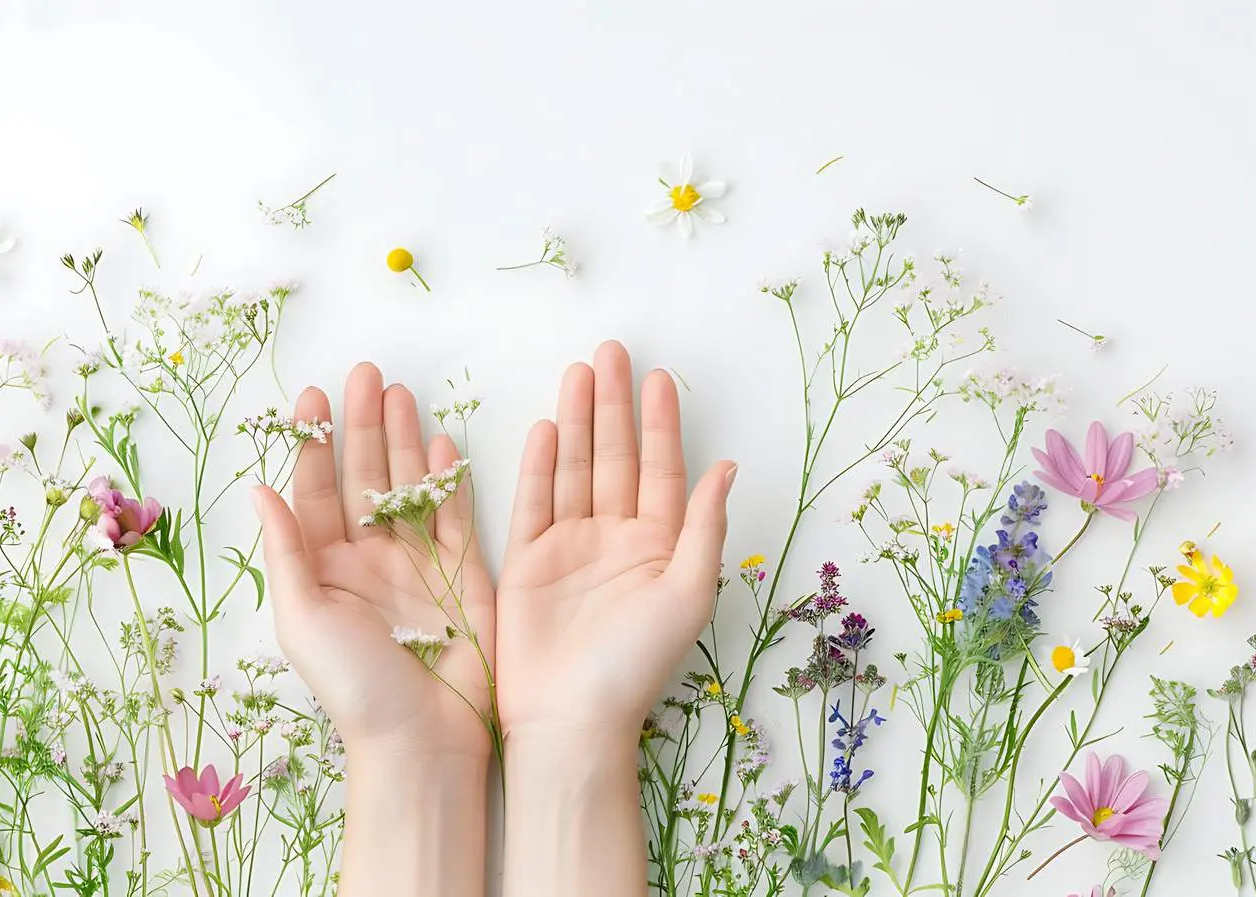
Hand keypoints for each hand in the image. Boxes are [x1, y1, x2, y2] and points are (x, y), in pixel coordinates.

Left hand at [252, 362, 493, 758]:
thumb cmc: (355, 687)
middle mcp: (368, 558)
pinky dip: (449, 479)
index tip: (314, 396)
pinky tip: (442, 441)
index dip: (313, 444)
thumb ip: (286, 551)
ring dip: (404, 440)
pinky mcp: (462, 574)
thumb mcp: (303, 618)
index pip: (314, 491)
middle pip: (364, 477)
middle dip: (362, 426)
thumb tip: (259, 488)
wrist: (422, 740)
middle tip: (365, 374)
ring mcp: (416, 563)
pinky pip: (454, 516)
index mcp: (323, 568)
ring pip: (409, 486)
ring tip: (400, 392)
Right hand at [497, 340, 735, 741]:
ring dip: (577, 421)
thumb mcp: (687, 594)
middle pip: (614, 457)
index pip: (660, 470)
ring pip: (574, 469)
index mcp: (659, 547)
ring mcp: (570, 547)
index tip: (659, 377)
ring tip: (578, 373)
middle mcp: (615, 539)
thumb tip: (727, 467)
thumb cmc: (634, 666)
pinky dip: (539, 464)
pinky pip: (534, 501)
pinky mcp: (528, 562)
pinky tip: (545, 425)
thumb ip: (704, 528)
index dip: (660, 423)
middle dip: (614, 405)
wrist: (569, 720)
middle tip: (612, 352)